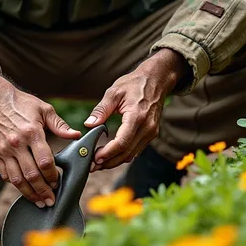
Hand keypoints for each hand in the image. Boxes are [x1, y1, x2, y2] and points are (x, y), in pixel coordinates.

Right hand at [0, 64, 80, 205]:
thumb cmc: (22, 103)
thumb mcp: (44, 109)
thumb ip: (60, 125)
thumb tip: (76, 135)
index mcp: (32, 133)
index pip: (45, 161)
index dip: (53, 176)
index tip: (58, 182)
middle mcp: (17, 144)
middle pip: (32, 175)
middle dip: (43, 191)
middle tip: (51, 200)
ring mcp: (5, 151)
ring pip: (17, 180)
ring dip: (29, 193)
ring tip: (38, 201)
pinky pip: (5, 175)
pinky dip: (15, 185)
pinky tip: (24, 189)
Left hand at [84, 49, 189, 170]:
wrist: (156, 80)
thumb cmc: (134, 84)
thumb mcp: (114, 92)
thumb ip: (101, 110)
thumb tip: (88, 124)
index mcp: (137, 116)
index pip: (122, 142)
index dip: (108, 153)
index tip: (95, 158)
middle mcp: (147, 128)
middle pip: (126, 153)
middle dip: (109, 162)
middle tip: (93, 165)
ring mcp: (151, 132)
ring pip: (132, 154)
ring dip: (115, 161)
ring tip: (99, 162)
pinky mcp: (151, 134)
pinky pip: (136, 149)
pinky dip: (123, 154)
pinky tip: (111, 154)